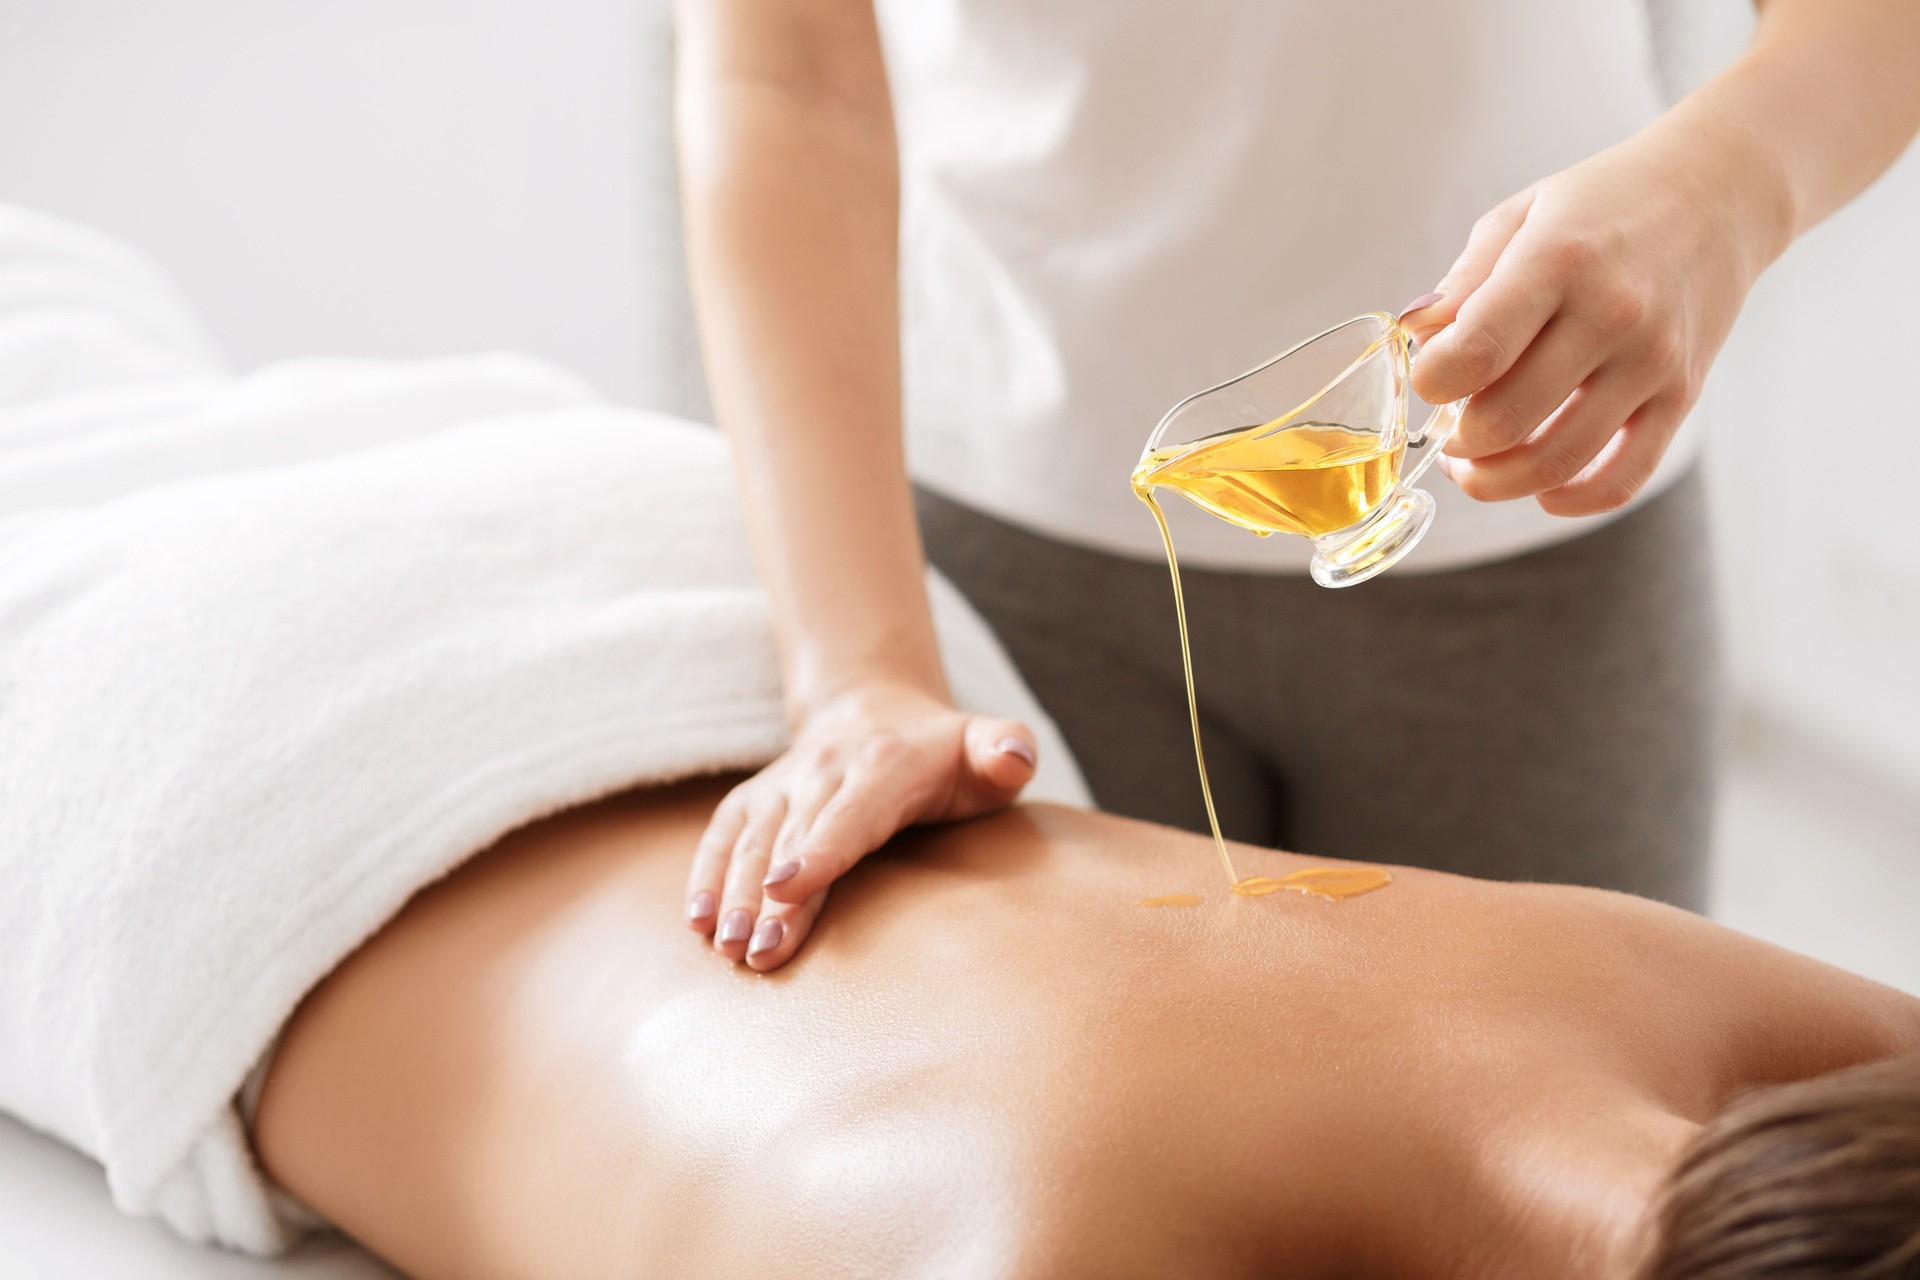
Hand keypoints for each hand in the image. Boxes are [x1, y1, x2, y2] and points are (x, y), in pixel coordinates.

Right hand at [684, 681, 1037, 970]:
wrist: (874, 710)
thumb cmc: (945, 756)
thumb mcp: (988, 749)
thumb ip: (1006, 752)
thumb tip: (1015, 758)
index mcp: (886, 764)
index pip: (851, 813)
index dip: (820, 850)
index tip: (788, 886)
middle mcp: (825, 769)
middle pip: (794, 838)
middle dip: (772, 897)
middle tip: (758, 953)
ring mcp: (784, 783)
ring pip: (752, 840)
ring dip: (734, 894)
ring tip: (728, 948)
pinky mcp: (755, 799)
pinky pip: (723, 835)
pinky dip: (706, 874)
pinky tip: (697, 921)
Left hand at [1403, 118, 1783, 514]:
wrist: (1720, 192)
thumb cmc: (1603, 204)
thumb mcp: (1520, 217)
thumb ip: (1462, 284)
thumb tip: (1417, 341)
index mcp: (1558, 260)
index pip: (1475, 353)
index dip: (1432, 383)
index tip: (1430, 376)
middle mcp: (1611, 314)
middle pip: (1506, 420)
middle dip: (1458, 439)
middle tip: (1450, 426)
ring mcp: (1652, 361)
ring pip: (1557, 462)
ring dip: (1496, 481)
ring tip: (1474, 466)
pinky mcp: (1682, 396)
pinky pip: (1624, 478)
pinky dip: (1571, 500)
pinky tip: (1540, 490)